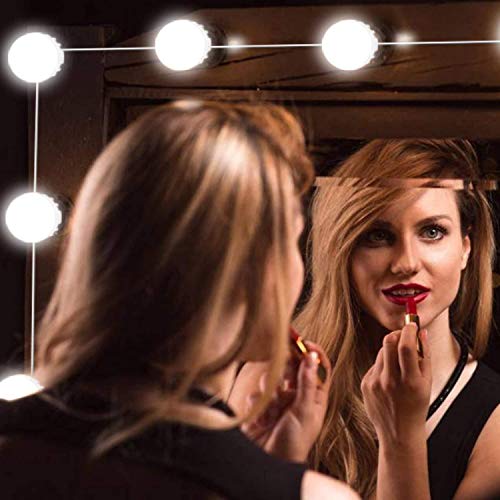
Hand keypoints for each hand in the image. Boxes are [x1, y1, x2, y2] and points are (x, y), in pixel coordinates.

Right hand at [237, 341, 330, 461]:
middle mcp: (296, 394)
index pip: (316, 367)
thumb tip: (312, 356)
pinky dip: (259, 404)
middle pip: (291, 367)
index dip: (311, 352)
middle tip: (282, 375)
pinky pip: (257, 392)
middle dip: (285, 371)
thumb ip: (307, 382)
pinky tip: (263, 420)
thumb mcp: (305, 411)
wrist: (271, 463)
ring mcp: (278, 399)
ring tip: (273, 413)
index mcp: (314, 395)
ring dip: (271, 394)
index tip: (303, 342)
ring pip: (272, 378)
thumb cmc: (295, 442)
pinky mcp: (261, 405)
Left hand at [360, 324, 431, 447]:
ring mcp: (375, 382)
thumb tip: (422, 333)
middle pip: (388, 342)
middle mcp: (390, 381)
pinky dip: (383, 366)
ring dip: (391, 351)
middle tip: (404, 336)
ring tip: (399, 365)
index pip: (406, 346)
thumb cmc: (416, 407)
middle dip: (397, 334)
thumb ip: (425, 356)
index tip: (412, 325)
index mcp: (409, 381)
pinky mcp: (365, 384)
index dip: (408, 330)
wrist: (399, 433)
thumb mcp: (427, 383)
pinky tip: (389, 379)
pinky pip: (375, 365)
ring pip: (382, 353)